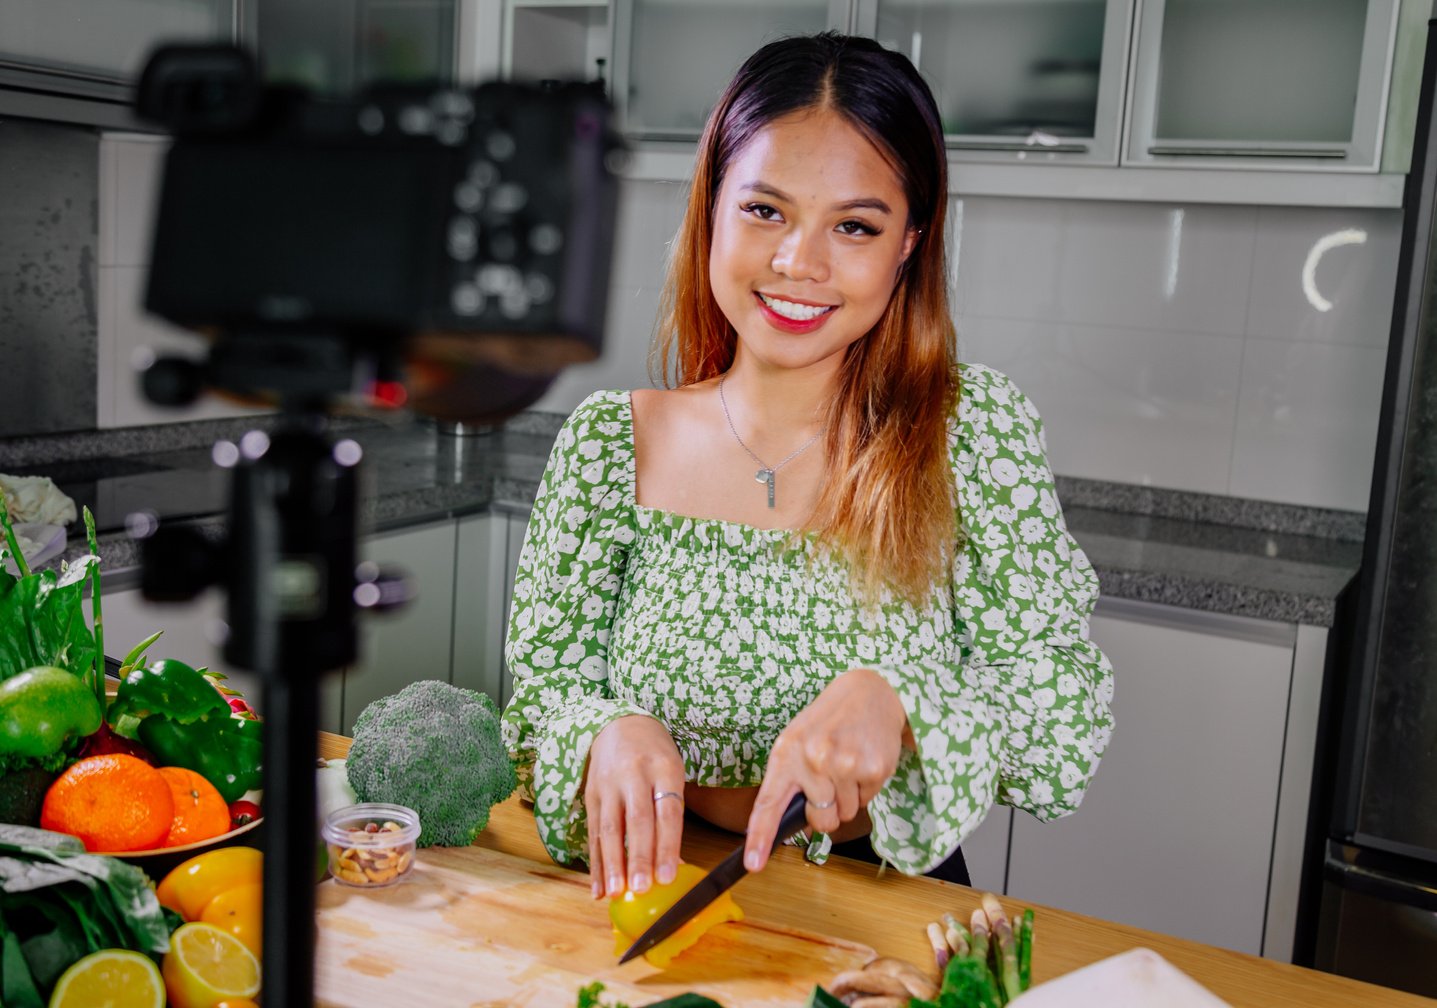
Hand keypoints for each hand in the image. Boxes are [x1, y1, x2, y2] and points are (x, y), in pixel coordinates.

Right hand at [584, 714, 685, 899]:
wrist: (620, 725)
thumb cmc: (655, 756)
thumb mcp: (673, 774)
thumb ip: (672, 816)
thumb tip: (673, 865)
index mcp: (664, 768)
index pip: (667, 812)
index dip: (667, 846)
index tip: (668, 876)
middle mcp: (635, 774)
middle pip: (637, 821)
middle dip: (638, 858)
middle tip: (641, 889)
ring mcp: (609, 784)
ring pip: (610, 828)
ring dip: (612, 864)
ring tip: (615, 893)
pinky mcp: (591, 794)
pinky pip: (593, 832)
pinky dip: (595, 863)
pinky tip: (598, 887)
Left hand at [743, 668, 908, 871]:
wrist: (869, 691)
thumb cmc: (827, 721)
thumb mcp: (795, 740)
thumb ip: (788, 779)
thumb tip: (787, 824)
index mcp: (786, 753)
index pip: (768, 803)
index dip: (760, 837)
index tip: (753, 864)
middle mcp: (813, 760)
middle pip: (819, 821)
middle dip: (825, 811)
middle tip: (829, 780)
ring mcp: (845, 765)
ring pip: (845, 814)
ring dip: (847, 797)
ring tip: (846, 763)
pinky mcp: (874, 769)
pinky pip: (867, 801)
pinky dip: (865, 788)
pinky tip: (862, 760)